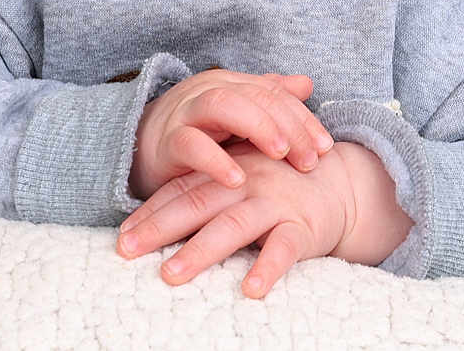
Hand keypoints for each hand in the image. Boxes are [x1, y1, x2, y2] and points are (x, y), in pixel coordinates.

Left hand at [116, 136, 352, 298]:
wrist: (341, 183)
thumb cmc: (280, 186)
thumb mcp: (243, 179)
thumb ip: (206, 192)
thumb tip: (154, 220)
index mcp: (229, 173)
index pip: (182, 190)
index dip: (150, 212)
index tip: (122, 236)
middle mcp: (247, 183)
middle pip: (198, 204)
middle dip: (160, 228)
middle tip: (127, 250)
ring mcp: (274, 204)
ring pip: (233, 225)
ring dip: (201, 250)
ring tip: (171, 274)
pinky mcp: (302, 227)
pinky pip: (283, 248)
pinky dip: (268, 268)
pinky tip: (251, 289)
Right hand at [131, 68, 333, 200]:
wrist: (141, 149)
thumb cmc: (200, 136)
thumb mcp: (238, 121)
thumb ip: (270, 101)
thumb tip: (307, 83)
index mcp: (232, 85)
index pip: (275, 94)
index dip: (303, 119)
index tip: (326, 149)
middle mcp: (210, 91)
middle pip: (256, 96)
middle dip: (288, 126)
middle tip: (311, 158)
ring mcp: (186, 114)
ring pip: (224, 105)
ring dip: (257, 127)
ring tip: (280, 154)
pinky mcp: (166, 142)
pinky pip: (190, 144)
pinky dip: (215, 161)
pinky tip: (238, 180)